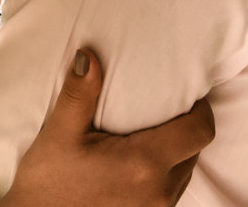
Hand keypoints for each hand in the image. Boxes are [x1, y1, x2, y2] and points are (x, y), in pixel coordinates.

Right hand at [0, 49, 214, 206]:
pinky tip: (136, 160)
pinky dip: (164, 171)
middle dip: (185, 126)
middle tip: (161, 107)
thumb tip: (89, 56)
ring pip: (186, 171)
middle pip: (195, 150)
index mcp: (144, 164)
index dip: (201, 109)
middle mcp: (159, 191)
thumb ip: (80, 94)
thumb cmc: (47, 182)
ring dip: (175, 150)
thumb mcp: (60, 133)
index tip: (186, 94)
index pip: (200, 131)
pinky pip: (172, 190)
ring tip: (147, 132)